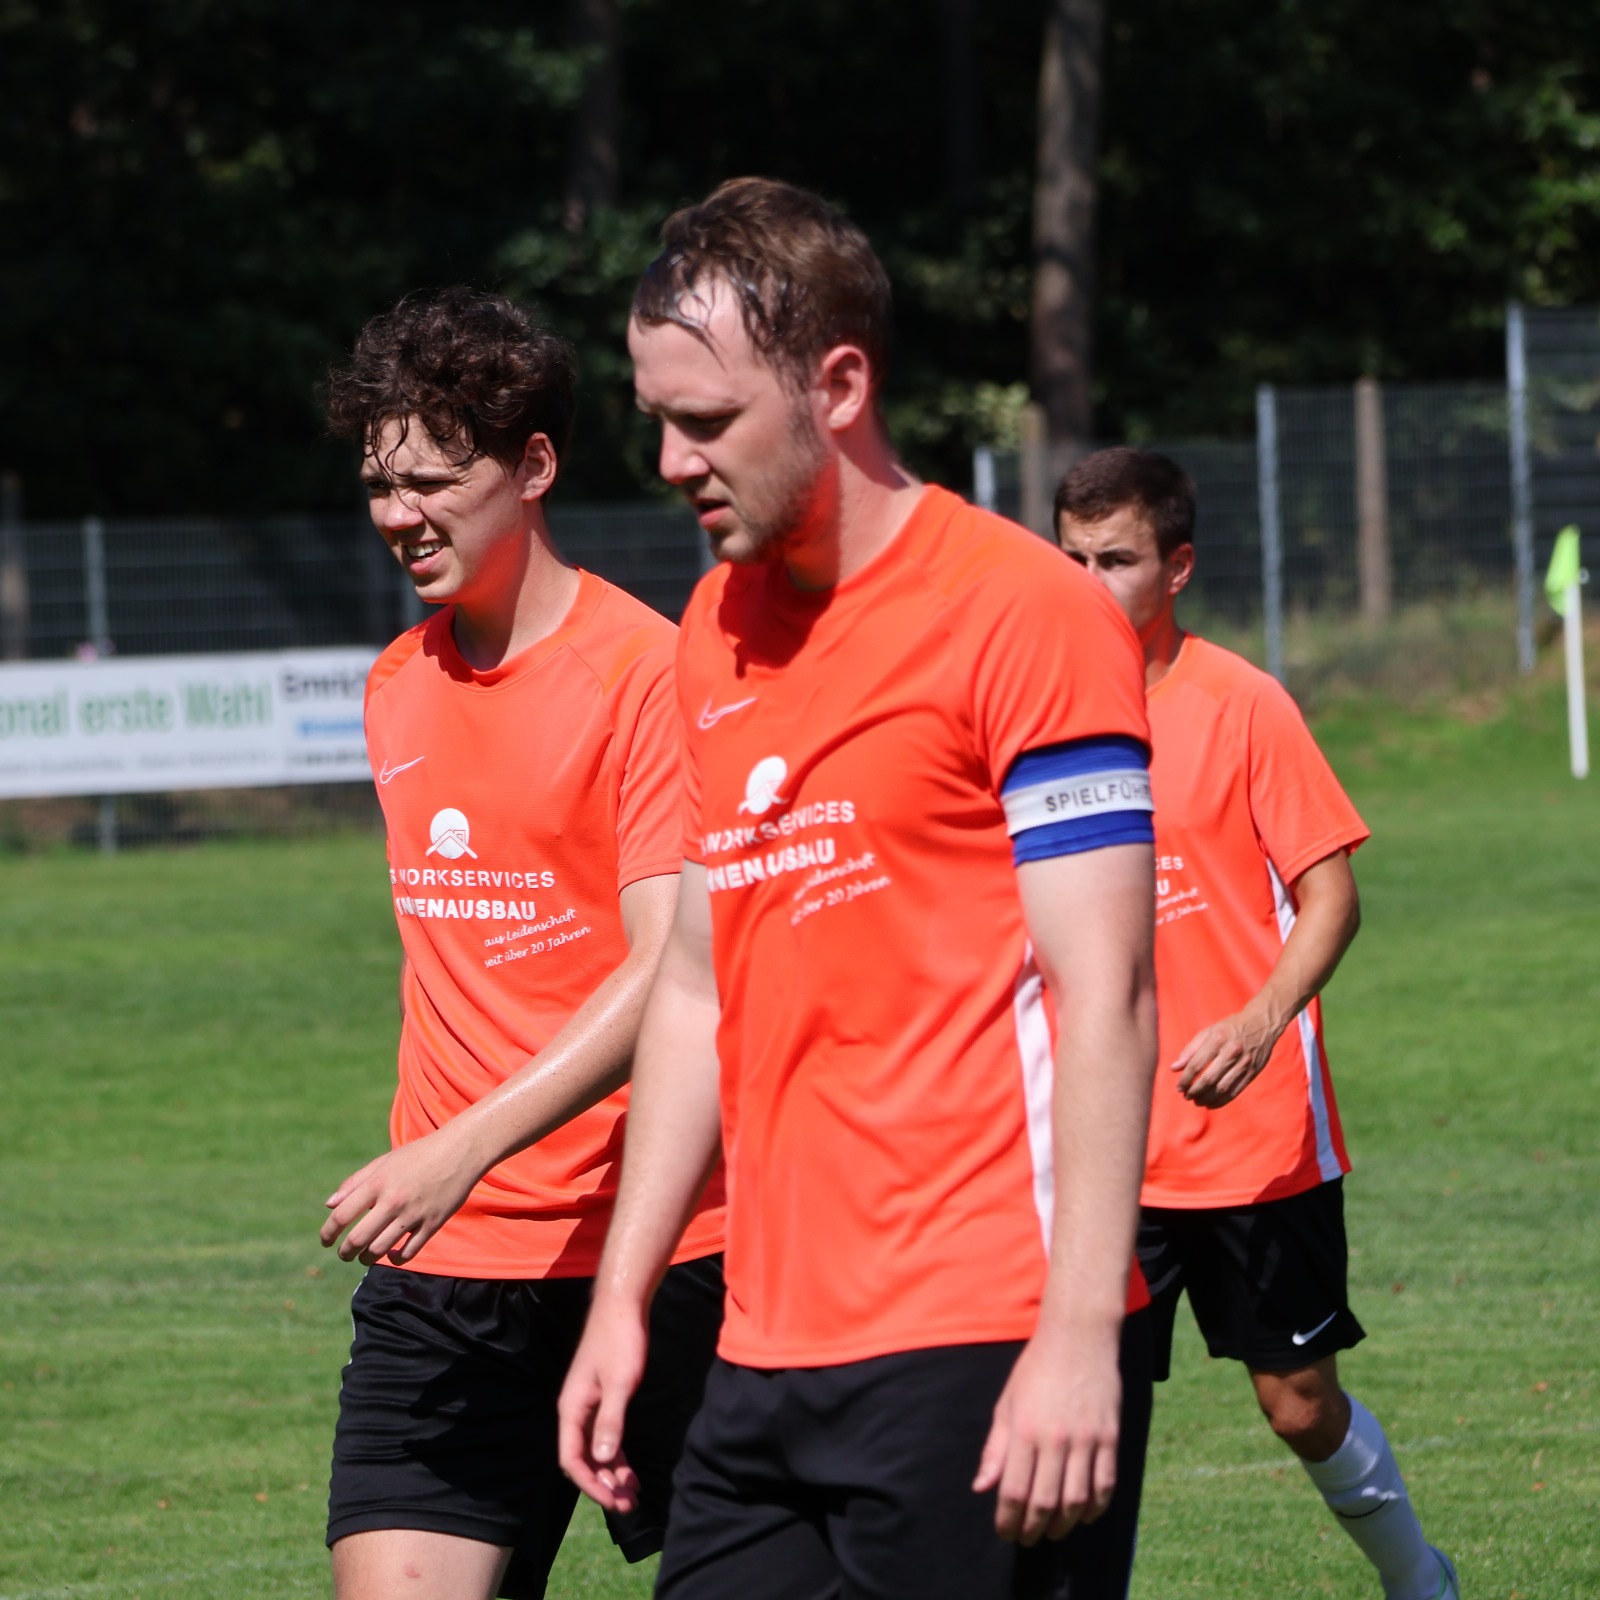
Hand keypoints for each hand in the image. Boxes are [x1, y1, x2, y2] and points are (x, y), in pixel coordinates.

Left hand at [319, 1126, 481, 1265]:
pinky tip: (392, 1254)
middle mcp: (393, 1200)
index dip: (327, 1233)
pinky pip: (408, 1252)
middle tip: (345, 1254)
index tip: (326, 1241)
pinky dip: (396, 1259)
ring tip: (366, 1257)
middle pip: (357, 1239)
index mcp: (378, 1183)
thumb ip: (354, 1183)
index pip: (341, 1216)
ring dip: (367, 1259)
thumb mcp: (384, 1162)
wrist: (459, 1151)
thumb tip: (329, 1205)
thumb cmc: (417, 1155)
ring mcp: (414, 1214)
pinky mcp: (433, 1224)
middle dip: (345, 1253)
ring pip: (379, 1250)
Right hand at [558, 1298, 648, 1513]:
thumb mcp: (619, 1383)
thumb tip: (603, 1460)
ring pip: (595, 1450)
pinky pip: (604, 1436)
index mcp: (572, 1408)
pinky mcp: (602, 1398)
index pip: (573, 1459)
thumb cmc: (620, 1341)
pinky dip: (616, 1455)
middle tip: (629, 1505)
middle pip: (584, 1459)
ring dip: (611, 1473)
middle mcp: (575, 1410)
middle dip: (604, 1484)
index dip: (591, 1484)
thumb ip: (610, 1422)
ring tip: (633, 1494)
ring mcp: (588, 1405)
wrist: (622, 1305)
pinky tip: (630, 1470)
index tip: (614, 1500)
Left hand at [973, 1323, 1120, 1544]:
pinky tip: (1084, 1515)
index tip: (1004, 1533)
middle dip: (1033, 1529)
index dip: (1008, 1520)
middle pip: (1044, 1502)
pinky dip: (1096, 1507)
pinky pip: (1105, 1484)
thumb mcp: (1007, 1403)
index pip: (1014, 1492)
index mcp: (1025, 1430)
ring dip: (1063, 1524)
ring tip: (1052, 1530)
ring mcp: (1086, 1439)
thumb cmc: (1036, 1368)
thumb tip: (981, 1487)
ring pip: (1076, 1500)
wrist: (1078, 1336)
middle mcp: (1055, 1439)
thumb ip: (995, 1448)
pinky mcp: (1110, 1436)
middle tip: (1027, 1538)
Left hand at [1171, 1010, 1278, 1106]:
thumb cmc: (1230, 1028)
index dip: (1185, 1079)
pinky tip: (1211, 1104)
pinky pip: (1235, 1092)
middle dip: (1194, 1091)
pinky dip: (1221, 1101)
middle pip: (1209, 1079)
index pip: (1197, 1064)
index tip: (1179, 1087)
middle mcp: (1232, 1052)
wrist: (1262, 1023)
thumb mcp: (1208, 1032)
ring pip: (1222, 1088)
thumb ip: (1190, 1050)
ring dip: (1206, 1098)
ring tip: (1197, 1101)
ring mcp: (1244, 1064)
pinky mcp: (1253, 1073)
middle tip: (1186, 1096)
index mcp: (1218, 1039)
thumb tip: (1174, 1068)